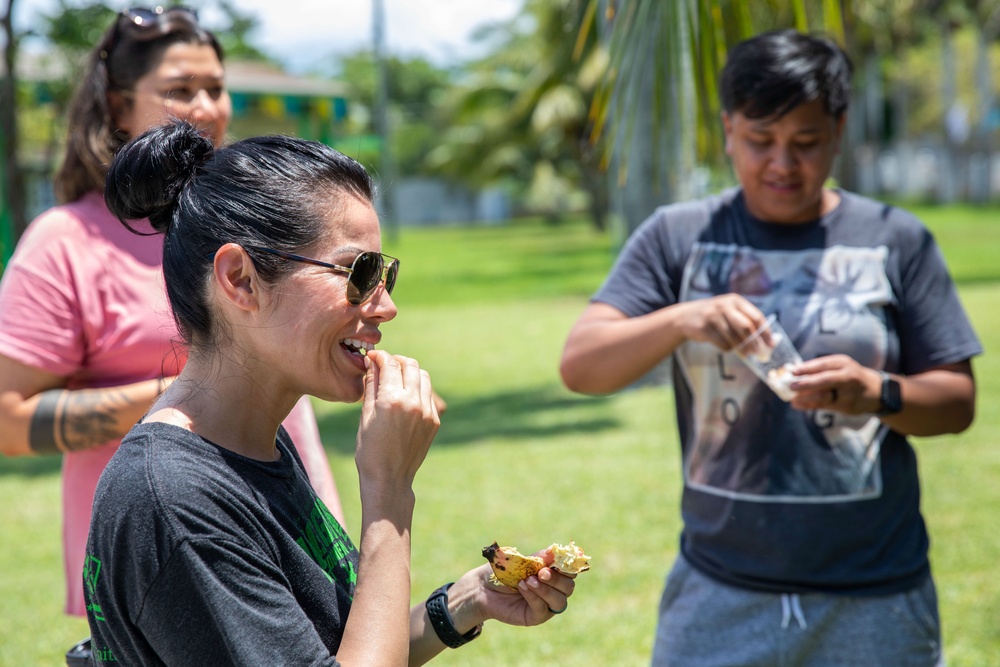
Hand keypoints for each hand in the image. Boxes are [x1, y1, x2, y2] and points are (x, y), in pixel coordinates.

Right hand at [356, 350, 439, 490]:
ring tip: (397, 378)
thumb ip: (371, 386)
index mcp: (392, 400)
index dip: (380, 356)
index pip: (389, 364)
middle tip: (385, 364)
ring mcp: (427, 411)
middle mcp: (413, 402)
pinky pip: (429, 394)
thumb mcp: (365, 415)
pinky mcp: (434, 420)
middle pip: (410, 364)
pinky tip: (406, 395)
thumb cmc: (369, 449)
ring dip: (410, 371)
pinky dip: (418, 388)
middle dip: (396, 360)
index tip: (372, 357)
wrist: (389, 478)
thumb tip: (372, 363)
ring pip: (423, 376)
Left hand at [456, 548, 576, 628]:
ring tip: (528, 581)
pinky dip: (534, 597)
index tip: (557, 561)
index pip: (570, 571)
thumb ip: (538, 558)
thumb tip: (554, 551)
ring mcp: (545, 604)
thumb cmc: (503, 571)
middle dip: (557, 579)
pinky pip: (543, 609)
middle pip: (569, 587)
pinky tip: (522, 587)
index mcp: (552, 572)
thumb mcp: (521, 561)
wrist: (483, 587)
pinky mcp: (535, 617)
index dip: (567, 566)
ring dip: (546, 590)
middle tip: (542, 572)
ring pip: (560, 601)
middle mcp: (552, 589)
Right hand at [675, 294, 768, 350]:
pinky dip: (728, 349)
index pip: (756, 316)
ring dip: (742, 349)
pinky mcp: (704, 328)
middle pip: (746, 327)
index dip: (765, 332)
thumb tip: (767, 340)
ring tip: (746, 354)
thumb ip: (746, 320)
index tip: (771, 344)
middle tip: (759, 353)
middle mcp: (725, 306)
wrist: (686, 316)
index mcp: (735, 301)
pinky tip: (727, 346)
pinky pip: (722, 344)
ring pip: (734, 338)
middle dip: (755, 342)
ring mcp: (713, 317)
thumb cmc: (714, 316)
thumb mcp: (729, 311)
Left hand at [789, 354, 881, 414]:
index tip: (793, 371)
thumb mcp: (840, 367)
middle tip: (791, 387)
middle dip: (807, 384)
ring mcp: (849, 393)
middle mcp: (848, 376)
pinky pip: (825, 406)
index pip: (823, 364)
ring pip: (824, 396)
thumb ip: (820, 370)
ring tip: (793, 399)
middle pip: (825, 380)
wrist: (877, 391)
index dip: (807, 368)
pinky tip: (798, 405)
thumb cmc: (850, 376)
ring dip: (805, 398)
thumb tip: (794, 373)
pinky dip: (810, 405)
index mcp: (843, 363)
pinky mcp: (847, 407)